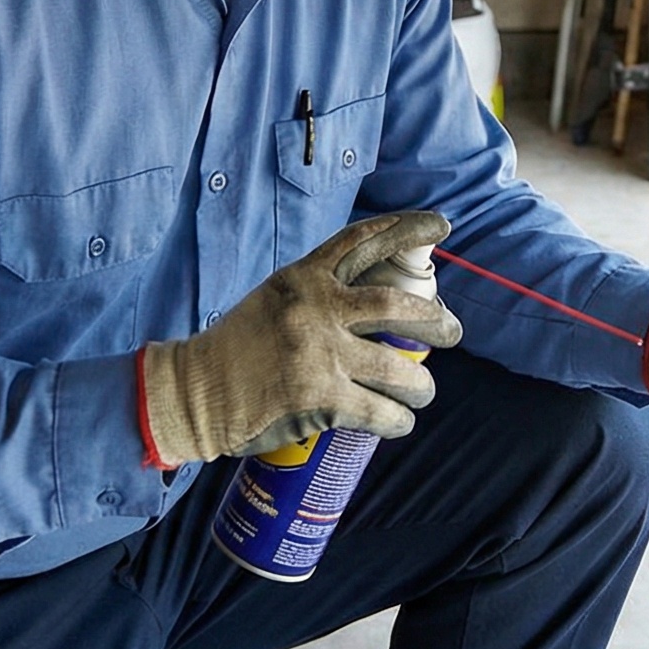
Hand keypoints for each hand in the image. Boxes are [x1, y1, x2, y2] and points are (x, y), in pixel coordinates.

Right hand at [141, 211, 461, 465]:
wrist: (194, 392)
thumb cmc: (237, 349)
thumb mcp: (275, 300)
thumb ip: (319, 295)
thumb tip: (379, 307)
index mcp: (304, 277)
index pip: (363, 241)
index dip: (407, 229)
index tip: (442, 225)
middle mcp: (316, 308)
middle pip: (398, 304)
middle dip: (436, 319)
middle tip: (453, 331)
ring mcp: (319, 353)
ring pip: (398, 367)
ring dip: (422, 384)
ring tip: (424, 391)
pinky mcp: (320, 398)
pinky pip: (380, 411)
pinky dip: (398, 420)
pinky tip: (400, 423)